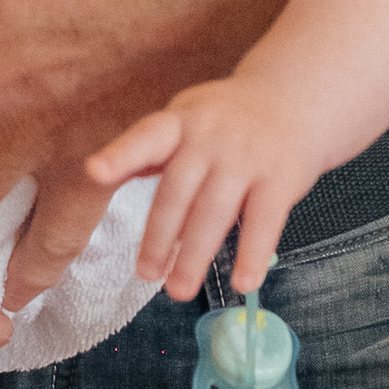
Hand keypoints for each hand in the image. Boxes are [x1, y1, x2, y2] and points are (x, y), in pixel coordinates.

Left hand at [92, 73, 320, 301]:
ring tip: (178, 290)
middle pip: (177, 192)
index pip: (146, 137)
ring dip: (195, 256)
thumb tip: (104, 176)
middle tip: (146, 274)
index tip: (95, 171)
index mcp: (180, 122)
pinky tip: (243, 283)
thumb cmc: (227, 119)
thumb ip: (151, 151)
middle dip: (159, 238)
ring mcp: (246, 158)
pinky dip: (252, 255)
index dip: (120, 155)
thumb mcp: (186, 119)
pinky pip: (264, 223)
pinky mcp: (281, 178)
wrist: (293, 99)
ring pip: (214, 213)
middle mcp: (210, 138)